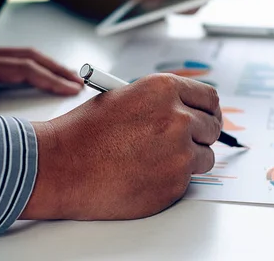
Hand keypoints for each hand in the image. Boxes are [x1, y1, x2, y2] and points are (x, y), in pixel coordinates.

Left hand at [0, 47, 83, 111]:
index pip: (23, 68)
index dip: (50, 79)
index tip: (70, 89)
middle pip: (30, 56)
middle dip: (58, 68)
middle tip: (80, 81)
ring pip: (24, 54)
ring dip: (49, 64)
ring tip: (68, 77)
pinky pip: (14, 57)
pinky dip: (34, 64)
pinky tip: (40, 74)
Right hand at [21, 74, 221, 220]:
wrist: (60, 166)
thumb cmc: (83, 133)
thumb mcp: (123, 98)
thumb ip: (159, 101)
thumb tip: (183, 110)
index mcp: (164, 89)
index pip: (209, 98)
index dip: (208, 110)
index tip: (207, 118)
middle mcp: (177, 118)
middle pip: (212, 127)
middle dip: (200, 134)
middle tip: (185, 142)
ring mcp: (179, 153)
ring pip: (205, 156)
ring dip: (189, 159)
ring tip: (157, 161)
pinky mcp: (175, 184)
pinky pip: (188, 181)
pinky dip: (173, 180)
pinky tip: (146, 175)